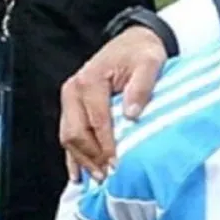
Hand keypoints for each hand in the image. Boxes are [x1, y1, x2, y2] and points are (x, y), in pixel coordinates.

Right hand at [59, 25, 166, 181]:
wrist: (134, 41)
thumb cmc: (142, 53)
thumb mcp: (150, 63)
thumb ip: (141, 87)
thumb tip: (131, 114)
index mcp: (89, 80)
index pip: (96, 121)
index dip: (106, 145)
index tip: (118, 164)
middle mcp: (73, 90)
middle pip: (76, 132)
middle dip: (91, 157)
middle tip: (108, 175)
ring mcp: (70, 99)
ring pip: (69, 137)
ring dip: (83, 160)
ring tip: (99, 178)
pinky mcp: (72, 106)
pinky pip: (69, 134)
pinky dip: (74, 155)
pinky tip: (79, 174)